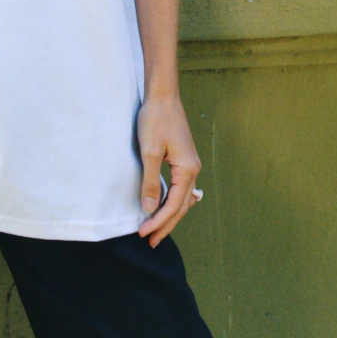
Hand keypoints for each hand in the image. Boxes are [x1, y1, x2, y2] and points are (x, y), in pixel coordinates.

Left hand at [136, 91, 202, 246]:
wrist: (163, 96)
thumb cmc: (156, 120)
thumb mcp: (149, 152)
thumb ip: (150, 181)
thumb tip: (149, 208)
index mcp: (187, 170)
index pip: (174, 205)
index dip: (158, 221)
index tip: (143, 233)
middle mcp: (193, 169)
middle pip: (181, 206)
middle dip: (166, 224)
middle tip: (150, 242)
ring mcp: (190, 164)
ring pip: (182, 198)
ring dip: (169, 215)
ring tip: (156, 230)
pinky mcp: (184, 159)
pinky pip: (180, 188)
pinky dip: (172, 201)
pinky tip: (163, 206)